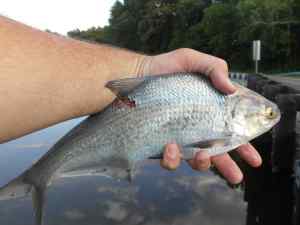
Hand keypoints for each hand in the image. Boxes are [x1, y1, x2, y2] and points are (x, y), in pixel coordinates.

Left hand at [141, 48, 261, 183]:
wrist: (137, 73)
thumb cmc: (165, 67)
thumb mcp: (192, 60)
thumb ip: (215, 68)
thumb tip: (231, 89)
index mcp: (209, 111)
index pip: (231, 131)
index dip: (244, 146)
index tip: (254, 159)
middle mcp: (196, 128)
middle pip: (217, 153)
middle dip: (228, 167)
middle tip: (236, 176)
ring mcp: (179, 137)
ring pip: (194, 161)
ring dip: (201, 163)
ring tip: (200, 155)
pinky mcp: (161, 143)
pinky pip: (170, 160)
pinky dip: (173, 160)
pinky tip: (170, 147)